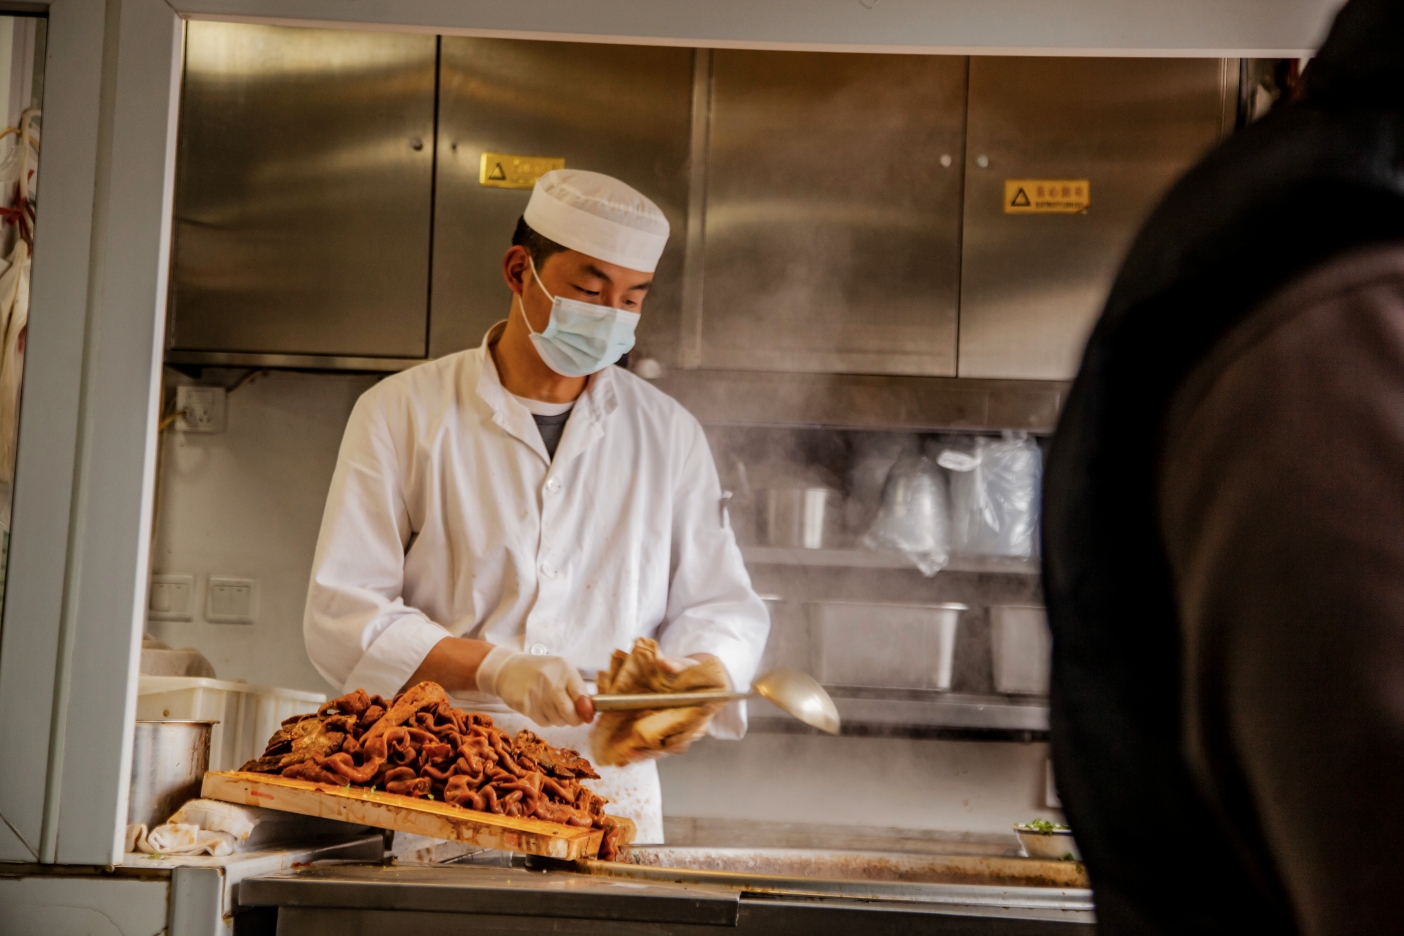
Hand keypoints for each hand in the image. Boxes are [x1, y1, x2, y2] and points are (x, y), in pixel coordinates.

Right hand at [475, 647, 591, 726]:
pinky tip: (540, 707)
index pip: (580, 693)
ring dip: (559, 719)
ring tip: (552, 706)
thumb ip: (577, 689)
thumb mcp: (562, 671)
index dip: (586, 709)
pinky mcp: (523, 704)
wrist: (508, 669)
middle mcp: (549, 680)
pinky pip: (543, 722)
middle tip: (573, 717)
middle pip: (569, 712)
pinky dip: (545, 719)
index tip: (588, 716)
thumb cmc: (541, 671)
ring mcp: (535, 692)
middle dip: (575, 719)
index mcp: (564, 669)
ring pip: (557, 721)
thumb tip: (590, 713)